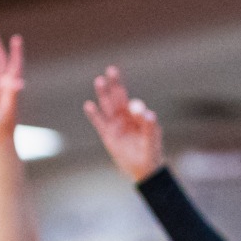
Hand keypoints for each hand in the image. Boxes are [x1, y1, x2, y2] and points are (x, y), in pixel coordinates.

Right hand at [83, 66, 164, 181]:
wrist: (143, 170)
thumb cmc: (151, 153)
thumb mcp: (152, 141)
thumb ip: (150, 127)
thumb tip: (146, 111)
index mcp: (139, 116)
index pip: (134, 105)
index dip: (134, 105)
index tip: (135, 109)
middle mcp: (127, 117)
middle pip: (119, 98)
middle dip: (115, 84)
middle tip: (112, 69)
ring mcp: (116, 125)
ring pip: (108, 106)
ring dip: (104, 94)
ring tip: (99, 80)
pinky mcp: (107, 135)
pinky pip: (99, 122)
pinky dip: (94, 114)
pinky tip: (88, 105)